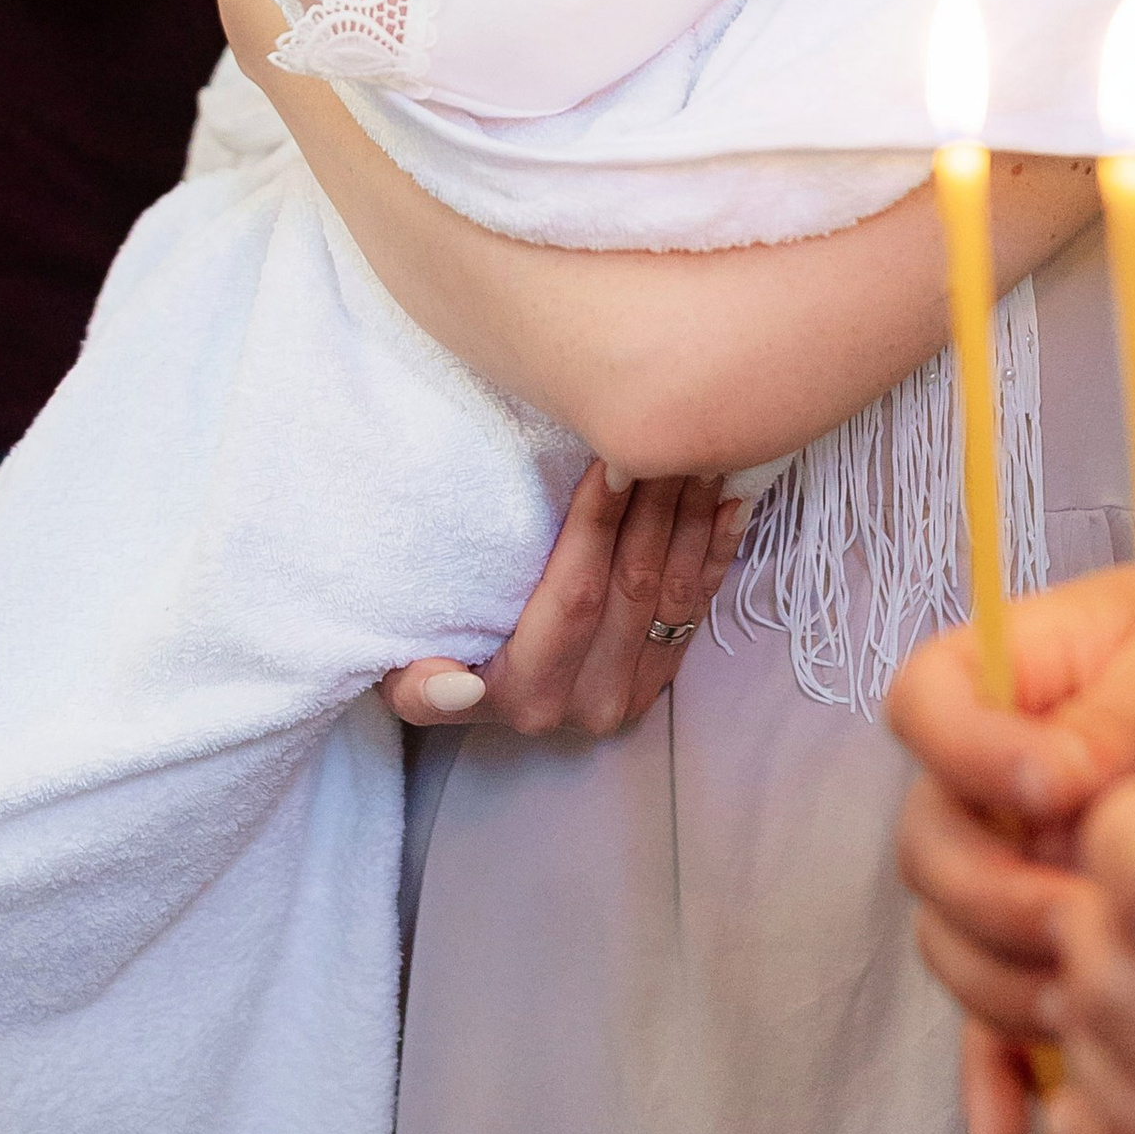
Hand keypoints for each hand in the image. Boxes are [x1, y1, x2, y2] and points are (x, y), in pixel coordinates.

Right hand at [381, 460, 745, 735]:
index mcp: (527, 695)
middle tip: (670, 430)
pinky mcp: (661, 678)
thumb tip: (460, 687)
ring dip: (692, 518)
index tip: (612, 457)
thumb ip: (420, 690)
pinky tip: (732, 500)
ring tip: (704, 450)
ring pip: (673, 593)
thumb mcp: (401, 679)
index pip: (574, 597)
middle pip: (632, 587)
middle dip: (655, 505)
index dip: (597, 526)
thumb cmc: (430, 658)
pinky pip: (698, 609)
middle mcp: (588, 703)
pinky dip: (716, 552)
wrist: (480, 696)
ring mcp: (632, 692)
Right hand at [887, 538, 1134, 1133]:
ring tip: (1098, 1007)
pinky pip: (996, 1010)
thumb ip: (1117, 716)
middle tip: (1088, 922)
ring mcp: (1012, 857)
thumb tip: (1053, 783)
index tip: (1059, 789)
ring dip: (1007, 987)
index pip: (923, 709)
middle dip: (998, 902)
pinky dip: (993, 1073)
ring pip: (957, 941)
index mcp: (995, 673)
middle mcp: (983, 771)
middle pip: (928, 850)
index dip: (972, 760)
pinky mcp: (1054, 934)